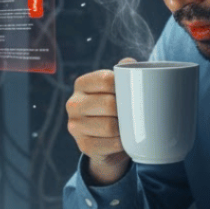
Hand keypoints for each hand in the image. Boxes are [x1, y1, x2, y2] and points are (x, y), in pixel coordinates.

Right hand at [65, 58, 135, 185]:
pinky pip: (109, 145)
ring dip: (125, 129)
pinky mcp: (83, 145)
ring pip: (109, 127)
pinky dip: (121, 144)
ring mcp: (75, 126)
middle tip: (136, 113)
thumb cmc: (117, 108)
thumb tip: (130, 62)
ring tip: (131, 126)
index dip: (125, 87)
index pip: (106, 80)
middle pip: (109, 104)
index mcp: (82, 84)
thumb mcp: (119, 89)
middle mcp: (73, 104)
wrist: (109, 141)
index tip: (134, 93)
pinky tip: (124, 140)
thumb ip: (125, 72)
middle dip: (126, 110)